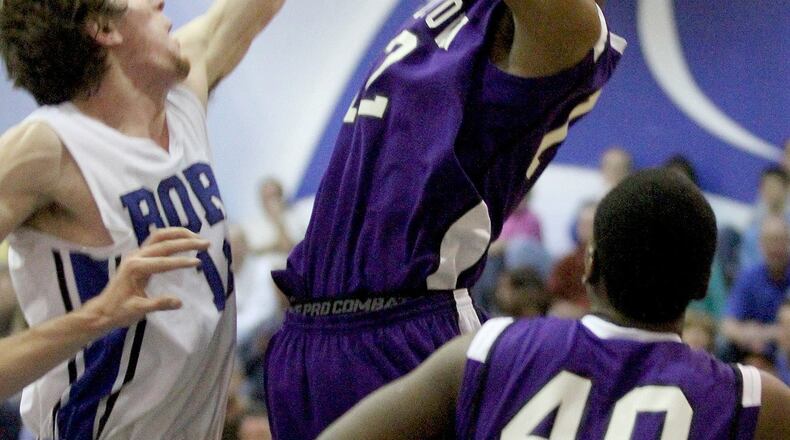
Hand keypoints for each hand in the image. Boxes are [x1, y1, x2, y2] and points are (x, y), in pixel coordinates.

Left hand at [81, 228, 208, 332]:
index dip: (182, 262)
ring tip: (198, 237)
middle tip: (206, 244)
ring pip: (160, 236)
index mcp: (135, 268)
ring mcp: (137, 254)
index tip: (199, 262)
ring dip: (179, 234)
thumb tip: (180, 302)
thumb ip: (158, 304)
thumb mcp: (138, 311)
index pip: (163, 262)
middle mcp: (136, 256)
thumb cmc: (119, 312)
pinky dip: (172, 236)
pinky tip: (183, 239)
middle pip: (164, 243)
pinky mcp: (139, 255)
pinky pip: (157, 240)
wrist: (103, 310)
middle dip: (186, 242)